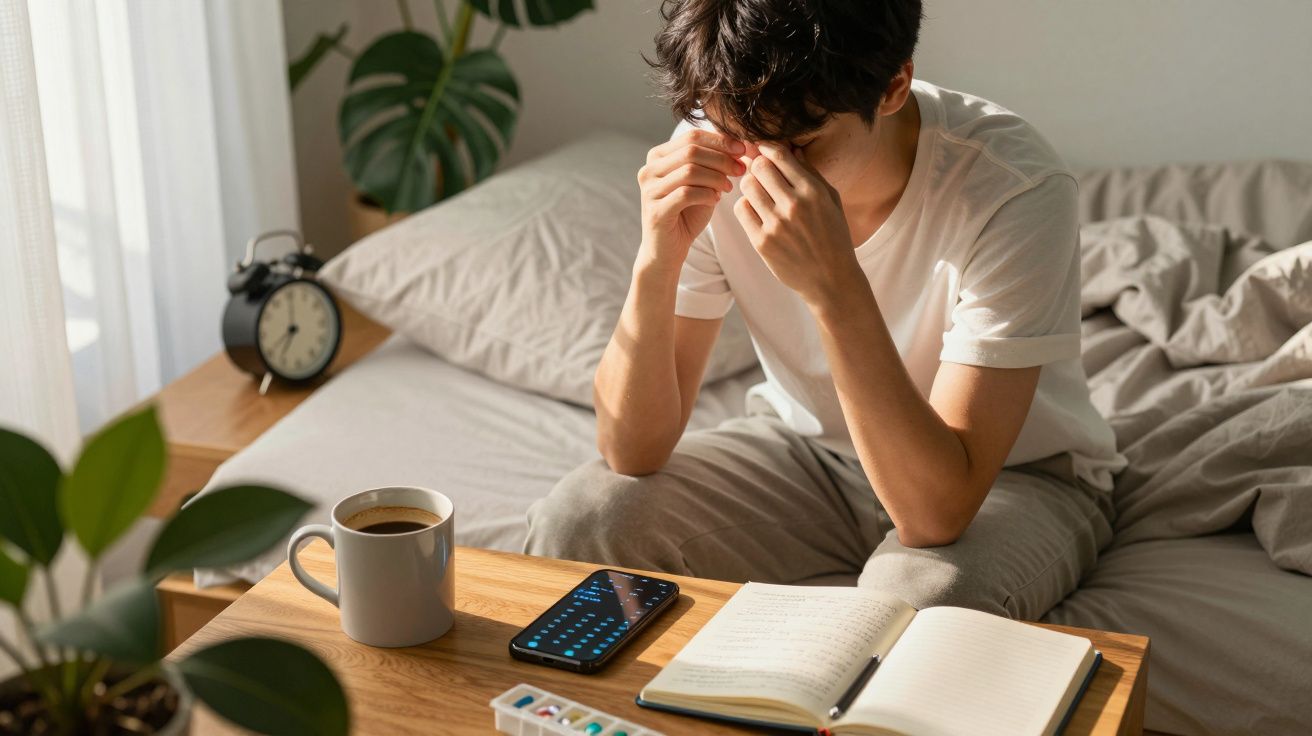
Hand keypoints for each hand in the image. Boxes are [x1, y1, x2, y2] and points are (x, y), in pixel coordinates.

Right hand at [636, 129, 745, 273]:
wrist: (668, 250)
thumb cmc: (687, 214)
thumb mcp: (703, 183)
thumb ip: (714, 163)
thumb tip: (740, 143)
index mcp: (658, 157)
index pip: (692, 136)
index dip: (720, 140)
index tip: (743, 149)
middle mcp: (649, 170)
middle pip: (691, 150)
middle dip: (721, 158)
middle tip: (740, 169)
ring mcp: (649, 190)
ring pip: (689, 170)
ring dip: (716, 177)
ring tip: (728, 187)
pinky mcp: (656, 211)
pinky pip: (686, 194)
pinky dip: (707, 194)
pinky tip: (716, 200)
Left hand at [732, 143, 861, 307]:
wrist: (831, 279)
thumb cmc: (833, 236)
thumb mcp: (831, 200)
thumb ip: (811, 173)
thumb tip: (790, 148)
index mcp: (813, 192)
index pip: (779, 156)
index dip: (767, 148)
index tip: (764, 150)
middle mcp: (794, 206)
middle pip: (758, 167)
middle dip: (757, 166)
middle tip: (761, 173)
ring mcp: (776, 225)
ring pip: (747, 186)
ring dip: (751, 185)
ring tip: (760, 193)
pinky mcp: (761, 242)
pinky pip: (741, 209)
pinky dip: (746, 206)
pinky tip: (757, 211)